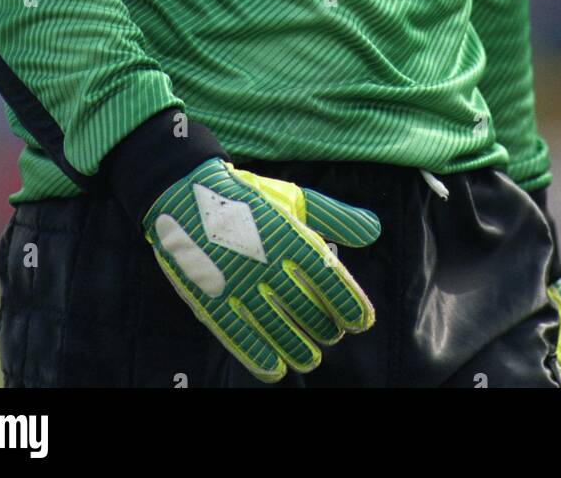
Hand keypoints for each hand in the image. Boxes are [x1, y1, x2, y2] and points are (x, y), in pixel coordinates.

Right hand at [143, 157, 381, 382]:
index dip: (350, 305)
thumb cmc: (248, 196)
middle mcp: (266, 263)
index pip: (330, 279)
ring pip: (278, 330)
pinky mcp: (211, 299)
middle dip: (325, 328)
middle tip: (332, 334)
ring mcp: (236, 284)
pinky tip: (275, 369)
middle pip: (307, 310)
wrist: (184, 191)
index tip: (361, 321)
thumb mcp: (294, 199)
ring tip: (309, 356)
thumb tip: (375, 230)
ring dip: (299, 348)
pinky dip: (260, 357)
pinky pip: (240, 337)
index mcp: (289, 236)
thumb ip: (336, 217)